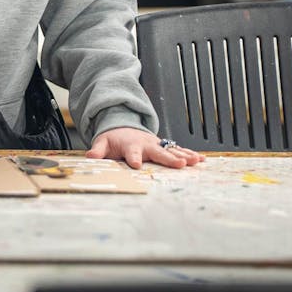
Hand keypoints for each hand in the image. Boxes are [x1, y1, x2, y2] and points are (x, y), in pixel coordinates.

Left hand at [86, 127, 204, 169]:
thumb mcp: (102, 143)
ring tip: (195, 161)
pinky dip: (190, 154)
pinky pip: (178, 150)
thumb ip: (97, 150)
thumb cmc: (113, 139)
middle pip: (158, 152)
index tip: (137, 165)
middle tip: (180, 164)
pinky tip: (201, 160)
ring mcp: (157, 144)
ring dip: (184, 155)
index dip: (134, 158)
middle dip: (169, 158)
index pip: (132, 152)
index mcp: (130, 145)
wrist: (124, 126)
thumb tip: (90, 156)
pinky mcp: (164, 146)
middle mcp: (147, 144)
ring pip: (172, 150)